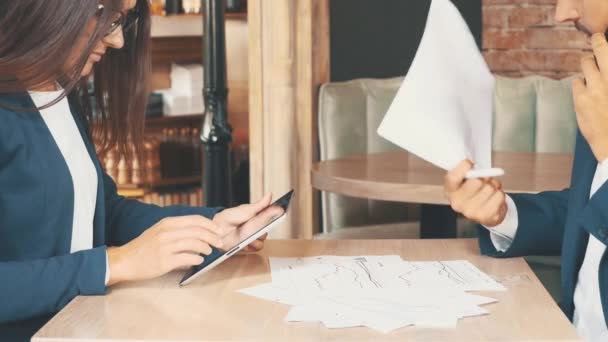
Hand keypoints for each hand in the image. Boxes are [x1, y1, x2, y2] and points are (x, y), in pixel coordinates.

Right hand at [107, 215, 222, 285]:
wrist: (125, 260)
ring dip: (206, 248)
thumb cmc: (144, 247)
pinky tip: (199, 260)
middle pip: (198, 231)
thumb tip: (200, 230)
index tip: (219, 231)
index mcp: (168, 223)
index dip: (210, 225)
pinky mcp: (164, 261)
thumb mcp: (160, 230)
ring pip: (194, 244)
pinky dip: (197, 259)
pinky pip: (187, 258)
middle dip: (213, 237)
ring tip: (208, 251)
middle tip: (219, 243)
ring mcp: (165, 247)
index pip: (195, 220)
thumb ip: (178, 229)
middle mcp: (167, 232)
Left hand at [213, 193, 282, 251]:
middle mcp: (257, 227)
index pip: (271, 216)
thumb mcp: (246, 210)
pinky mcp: (249, 246)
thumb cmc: (230, 217)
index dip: (277, 214)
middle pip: (268, 229)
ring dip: (257, 237)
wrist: (217, 230)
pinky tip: (246, 241)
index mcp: (257, 217)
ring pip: (263, 239)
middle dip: (264, 227)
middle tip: (259, 226)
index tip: (281, 212)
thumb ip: (260, 205)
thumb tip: (270, 195)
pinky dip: (252, 245)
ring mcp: (253, 237)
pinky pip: (256, 248)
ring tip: (249, 235)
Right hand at [444, 160, 506, 226]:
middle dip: (484, 177)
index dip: (462, 168)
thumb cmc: (474, 190)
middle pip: (476, 181)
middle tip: (483, 180)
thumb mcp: (465, 179)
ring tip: (488, 190)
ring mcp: (471, 212)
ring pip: (490, 188)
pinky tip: (493, 198)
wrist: (484, 211)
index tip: (469, 163)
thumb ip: (466, 170)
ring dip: (493, 186)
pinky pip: (499, 196)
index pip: (453, 178)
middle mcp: (457, 203)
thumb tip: (474, 165)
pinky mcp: (486, 216)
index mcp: (450, 191)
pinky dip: (499, 194)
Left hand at [573, 33, 607, 161]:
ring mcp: (596, 86)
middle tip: (595, 40)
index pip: (607, 51)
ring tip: (591, 70)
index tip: (600, 37)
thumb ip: (607, 77)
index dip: (602, 42)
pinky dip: (580, 85)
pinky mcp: (581, 98)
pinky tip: (586, 92)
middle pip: (599, 49)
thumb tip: (604, 69)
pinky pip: (577, 82)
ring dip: (588, 64)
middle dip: (596, 42)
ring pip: (586, 63)